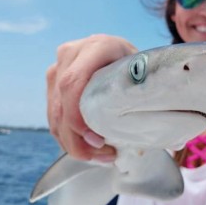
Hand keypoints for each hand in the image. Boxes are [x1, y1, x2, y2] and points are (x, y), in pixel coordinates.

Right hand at [47, 34, 136, 159]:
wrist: (120, 52)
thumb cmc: (137, 65)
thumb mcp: (144, 71)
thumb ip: (142, 90)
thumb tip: (152, 127)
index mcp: (97, 46)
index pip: (73, 82)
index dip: (78, 116)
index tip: (97, 140)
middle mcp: (72, 54)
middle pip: (62, 104)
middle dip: (78, 138)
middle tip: (105, 155)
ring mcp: (58, 69)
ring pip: (55, 116)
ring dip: (74, 143)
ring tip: (101, 157)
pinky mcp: (52, 86)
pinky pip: (54, 119)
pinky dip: (69, 140)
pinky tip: (89, 151)